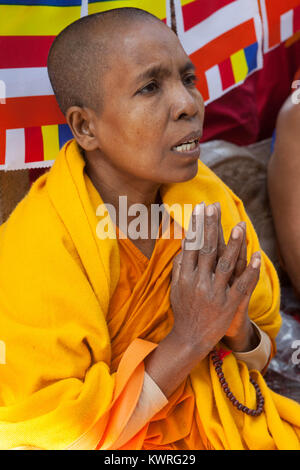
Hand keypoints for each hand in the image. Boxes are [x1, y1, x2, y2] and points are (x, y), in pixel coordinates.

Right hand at [170, 203, 260, 358]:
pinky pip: (242, 285)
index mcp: (185, 276)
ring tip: (240, 225)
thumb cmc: (183, 311)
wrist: (191, 338)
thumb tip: (184, 247)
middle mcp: (199, 282)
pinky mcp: (229, 304)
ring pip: (226, 264)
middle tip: (215, 206)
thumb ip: (179, 267)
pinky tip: (256, 255)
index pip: (192, 245)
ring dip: (234, 244)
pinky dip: (249, 270)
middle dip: (212, 226)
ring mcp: (215, 293)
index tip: (201, 208)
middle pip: (207, 249)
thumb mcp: (176, 288)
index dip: (197, 225)